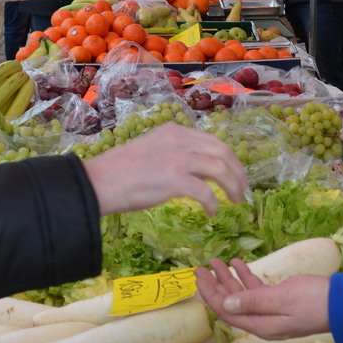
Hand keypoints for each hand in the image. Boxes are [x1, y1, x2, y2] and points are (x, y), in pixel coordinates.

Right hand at [82, 124, 248, 216]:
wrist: (100, 182)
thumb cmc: (121, 172)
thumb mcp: (154, 152)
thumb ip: (177, 156)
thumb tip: (201, 173)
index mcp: (175, 131)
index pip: (213, 141)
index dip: (230, 159)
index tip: (235, 174)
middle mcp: (181, 140)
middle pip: (223, 152)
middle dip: (237, 172)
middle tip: (242, 191)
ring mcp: (179, 158)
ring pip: (220, 169)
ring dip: (232, 187)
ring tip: (234, 202)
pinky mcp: (175, 179)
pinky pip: (206, 192)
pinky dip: (214, 203)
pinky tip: (212, 212)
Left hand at [194, 258, 331, 338]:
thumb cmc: (314, 300)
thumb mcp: (282, 299)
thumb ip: (253, 301)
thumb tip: (225, 304)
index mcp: (260, 325)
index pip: (226, 311)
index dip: (210, 295)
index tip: (198, 277)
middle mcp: (262, 322)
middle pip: (231, 304)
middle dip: (215, 285)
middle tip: (201, 267)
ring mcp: (271, 313)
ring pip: (242, 296)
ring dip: (229, 279)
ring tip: (217, 261)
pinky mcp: (280, 303)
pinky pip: (256, 292)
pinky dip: (246, 278)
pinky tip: (239, 264)